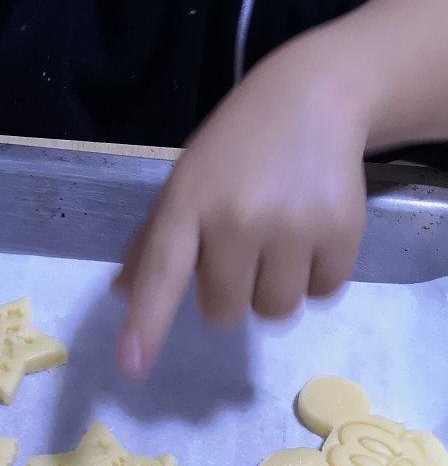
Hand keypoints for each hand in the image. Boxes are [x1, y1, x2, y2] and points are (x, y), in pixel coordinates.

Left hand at [114, 34, 368, 377]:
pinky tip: (311, 232)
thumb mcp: (186, 180)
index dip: (147, 324)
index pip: (162, 272)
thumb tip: (124, 295)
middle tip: (241, 246)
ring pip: (274, 312)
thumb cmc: (236, 146)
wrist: (313, 97)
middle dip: (230, 290)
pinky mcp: (341, 231)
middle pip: (224, 311)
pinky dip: (316, 276)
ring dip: (273, 290)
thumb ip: (155, 241)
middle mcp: (237, 217)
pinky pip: (322, 294)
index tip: (132, 367)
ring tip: (278, 240)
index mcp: (187, 202)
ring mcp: (292, 225)